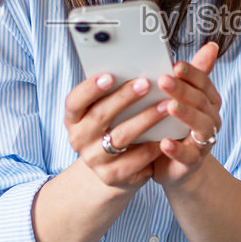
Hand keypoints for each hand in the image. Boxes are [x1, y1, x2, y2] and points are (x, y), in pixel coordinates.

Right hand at [63, 72, 165, 193]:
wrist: (112, 167)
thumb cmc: (113, 127)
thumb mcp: (106, 109)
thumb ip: (115, 90)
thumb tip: (133, 65)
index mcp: (73, 118)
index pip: (74, 101)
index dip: (90, 88)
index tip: (110, 75)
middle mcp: (79, 139)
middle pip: (100, 116)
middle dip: (125, 97)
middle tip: (147, 83)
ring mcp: (93, 160)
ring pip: (121, 137)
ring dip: (146, 119)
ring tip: (166, 105)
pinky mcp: (111, 176)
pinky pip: (134, 160)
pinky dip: (152, 146)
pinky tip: (167, 135)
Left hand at [151, 43, 222, 188]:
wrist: (174, 166)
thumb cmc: (176, 127)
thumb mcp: (184, 99)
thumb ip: (195, 74)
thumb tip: (212, 46)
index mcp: (208, 101)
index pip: (203, 83)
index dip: (191, 73)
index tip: (175, 64)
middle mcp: (210, 120)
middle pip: (201, 101)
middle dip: (183, 90)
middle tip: (164, 80)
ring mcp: (204, 142)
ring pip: (201, 126)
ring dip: (186, 115)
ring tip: (169, 107)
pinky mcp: (192, 162)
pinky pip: (188, 156)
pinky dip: (177, 149)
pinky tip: (165, 142)